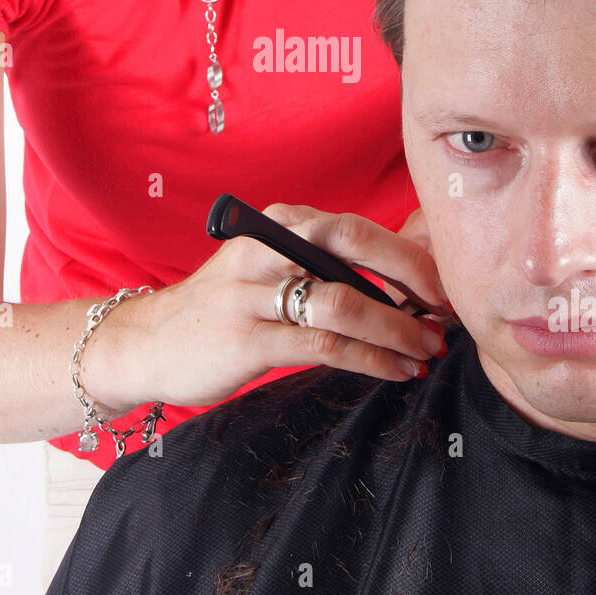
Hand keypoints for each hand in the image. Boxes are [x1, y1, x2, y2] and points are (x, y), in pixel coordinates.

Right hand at [118, 203, 451, 407]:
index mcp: (279, 223)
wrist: (149, 343)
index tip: (444, 285)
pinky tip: (395, 371)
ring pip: (344, 301)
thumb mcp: (270, 269)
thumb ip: (324, 266)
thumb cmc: (226, 307)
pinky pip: (324, 345)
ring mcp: (254, 292)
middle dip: (411, 278)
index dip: (408, 255)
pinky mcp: (248, 338)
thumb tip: (408, 280)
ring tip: (426, 349)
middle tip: (447, 312)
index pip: (355, 226)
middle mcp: (267, 247)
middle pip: (353, 245)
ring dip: (397, 329)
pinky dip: (370, 359)